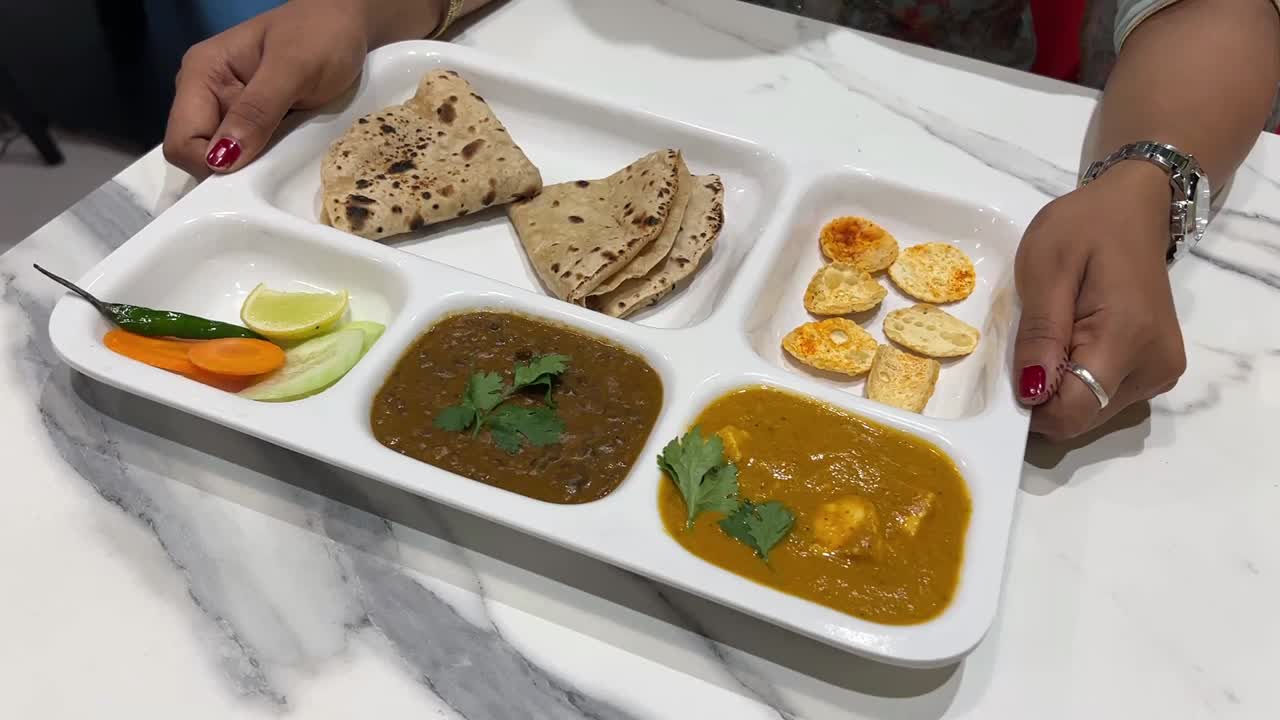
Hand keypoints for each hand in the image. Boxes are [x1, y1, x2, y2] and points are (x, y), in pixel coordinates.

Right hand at [163, 0, 372, 177]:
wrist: (346, 23)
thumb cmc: (321, 34)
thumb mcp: (294, 68)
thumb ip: (257, 110)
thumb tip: (221, 159)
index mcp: (201, 74)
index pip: (181, 141)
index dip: (210, 165)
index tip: (251, 172)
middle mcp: (205, 94)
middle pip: (198, 154)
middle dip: (232, 168)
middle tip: (275, 159)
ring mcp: (227, 108)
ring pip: (225, 159)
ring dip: (252, 166)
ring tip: (286, 149)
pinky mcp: (251, 121)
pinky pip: (249, 153)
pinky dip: (266, 159)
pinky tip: (288, 147)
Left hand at [1012, 161, 1186, 439]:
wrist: (1134, 209)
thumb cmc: (1085, 227)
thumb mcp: (1046, 267)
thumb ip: (1041, 332)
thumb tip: (1032, 391)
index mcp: (1129, 339)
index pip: (1074, 412)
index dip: (1033, 405)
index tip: (1013, 370)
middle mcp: (1154, 369)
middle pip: (1081, 417)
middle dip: (1043, 393)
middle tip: (1031, 342)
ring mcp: (1159, 374)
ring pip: (1090, 412)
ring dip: (1059, 387)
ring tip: (1053, 336)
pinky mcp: (1155, 373)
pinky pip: (1103, 398)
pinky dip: (1077, 381)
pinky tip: (1071, 343)